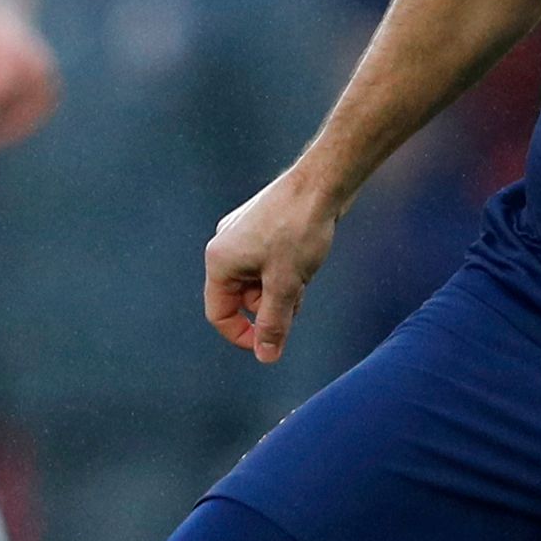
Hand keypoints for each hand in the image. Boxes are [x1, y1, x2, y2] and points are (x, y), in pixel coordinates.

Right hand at [204, 166, 338, 363]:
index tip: (270, 344)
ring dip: (281, 290)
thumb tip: (266, 357)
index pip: (219, 314)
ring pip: (258, 283)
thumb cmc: (299, 229)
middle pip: (241, 299)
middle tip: (296, 296)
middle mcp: (225, 247)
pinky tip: (306, 261)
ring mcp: (242, 236)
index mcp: (220, 260)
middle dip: (270, 307)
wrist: (321, 184)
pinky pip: (267, 265)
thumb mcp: (287, 285)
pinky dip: (285, 273)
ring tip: (303, 274)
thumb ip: (273, 323)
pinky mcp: (261, 228)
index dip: (242, 335)